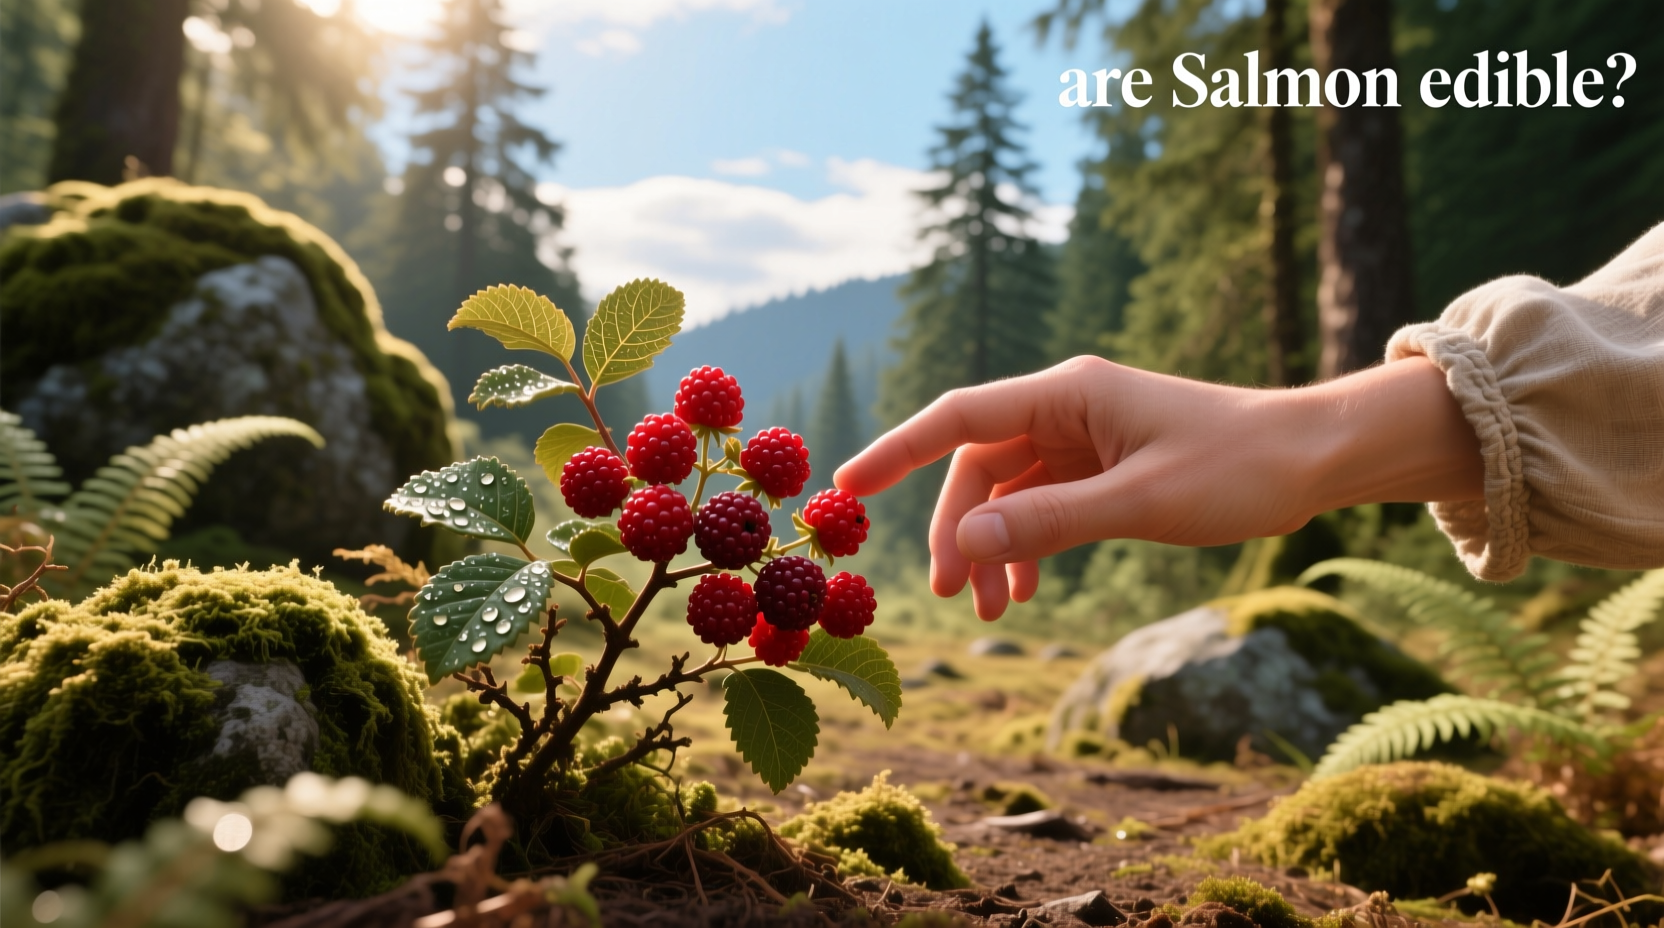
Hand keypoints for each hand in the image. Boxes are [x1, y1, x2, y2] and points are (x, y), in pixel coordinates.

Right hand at [834, 355, 1482, 619]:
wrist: (1315, 459)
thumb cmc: (1238, 468)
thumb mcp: (1140, 502)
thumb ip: (1049, 522)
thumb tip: (963, 540)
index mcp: (1068, 394)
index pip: (958, 417)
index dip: (896, 451)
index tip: (844, 487)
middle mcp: (1066, 408)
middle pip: (977, 465)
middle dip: (956, 529)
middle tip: (950, 595)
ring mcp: (1084, 438)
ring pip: (1007, 491)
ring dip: (992, 546)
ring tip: (992, 609)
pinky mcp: (1104, 466)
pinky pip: (1042, 505)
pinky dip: (1027, 547)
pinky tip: (1027, 591)